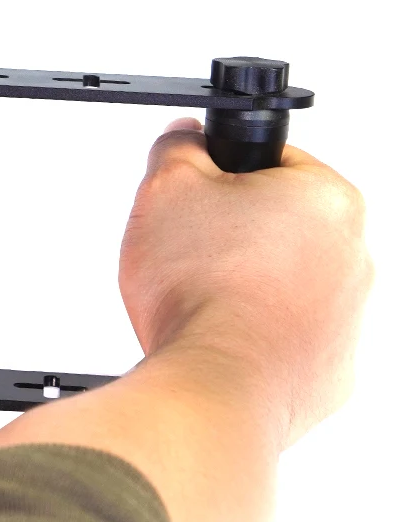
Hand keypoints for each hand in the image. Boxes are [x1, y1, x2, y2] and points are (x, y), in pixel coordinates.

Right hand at [119, 117, 372, 446]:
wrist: (216, 383)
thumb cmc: (204, 291)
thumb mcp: (166, 187)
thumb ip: (177, 147)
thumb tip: (184, 138)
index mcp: (328, 199)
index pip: (272, 164)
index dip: (221, 176)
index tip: (196, 196)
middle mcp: (355, 256)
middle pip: (279, 224)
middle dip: (231, 233)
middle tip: (188, 249)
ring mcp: (349, 319)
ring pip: (283, 281)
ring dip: (243, 283)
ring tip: (198, 297)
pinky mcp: (331, 370)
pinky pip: (286, 335)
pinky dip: (253, 333)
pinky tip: (217, 334)